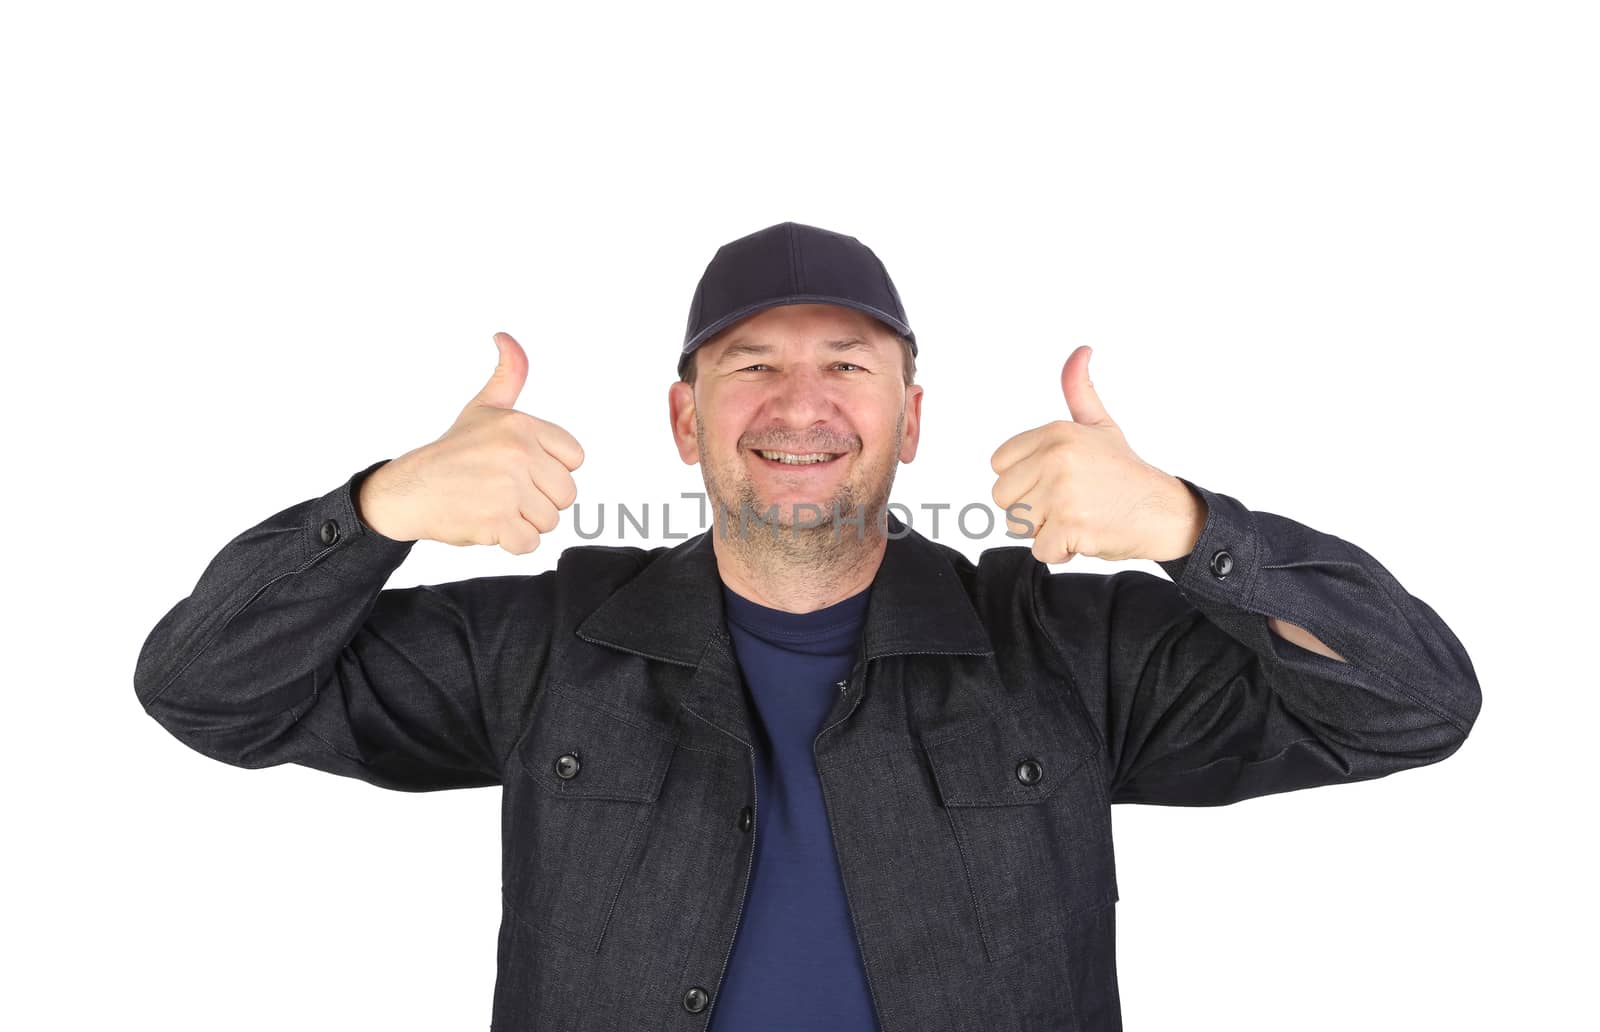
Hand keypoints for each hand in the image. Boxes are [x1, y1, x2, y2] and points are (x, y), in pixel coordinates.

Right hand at [358, 332, 584, 553]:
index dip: (551, 469)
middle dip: (540, 499)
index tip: (524, 468)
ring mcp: (508, 488)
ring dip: (525, 521)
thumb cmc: (451, 452)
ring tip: (496, 506)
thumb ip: (509, 374)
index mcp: (521, 425)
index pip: (575, 458)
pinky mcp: (497, 520)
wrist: (408, 491)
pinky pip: (530, 543)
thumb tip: (506, 338)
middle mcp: (517, 453)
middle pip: (565, 494)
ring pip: (550, 520)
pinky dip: (512, 541)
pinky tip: (490, 524)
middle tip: (507, 492)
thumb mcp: (484, 407)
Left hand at [989, 346, 1201, 564]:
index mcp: (1055, 433)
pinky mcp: (1070, 525)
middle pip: (1002, 498)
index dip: (1022, 480)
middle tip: (1066, 503)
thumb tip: (1080, 352)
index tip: (1052, 481)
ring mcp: (1062, 493)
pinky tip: (1084, 535)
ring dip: (1043, 530)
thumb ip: (1079, 390)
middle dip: (1030, 508)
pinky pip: (1040, 550)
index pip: (999, 465)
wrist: (1163, 511)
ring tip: (1076, 517)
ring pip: (1017, 525)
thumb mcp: (1100, 424)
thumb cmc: (1126, 472)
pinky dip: (1059, 551)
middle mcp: (1056, 458)